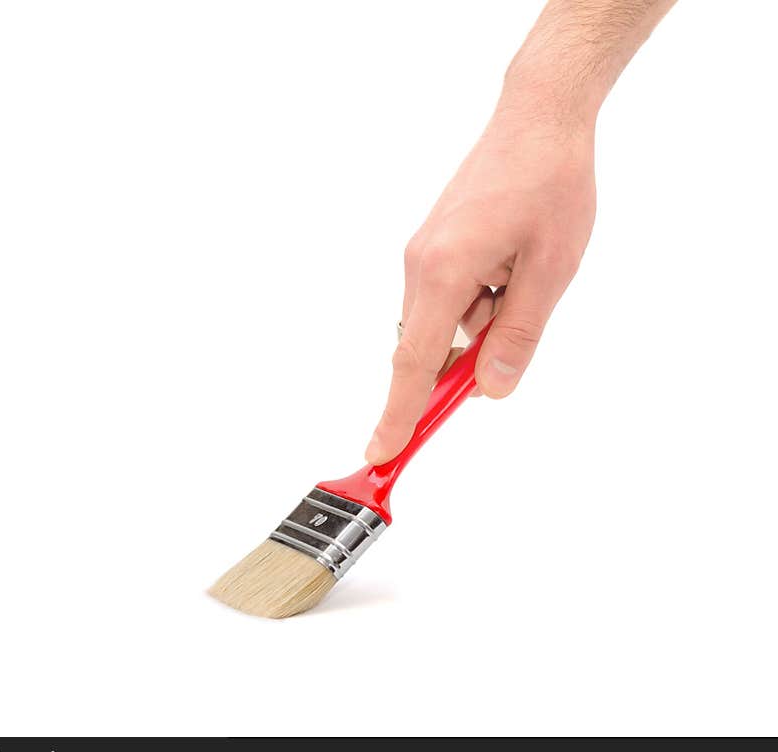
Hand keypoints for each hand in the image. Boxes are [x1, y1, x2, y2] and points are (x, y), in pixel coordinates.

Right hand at [365, 102, 596, 464]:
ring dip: (483, 324)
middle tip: (507, 344)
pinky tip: (513, 268)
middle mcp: (420, 267)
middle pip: (427, 348)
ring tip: (528, 275)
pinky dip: (479, 304)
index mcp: (443, 272)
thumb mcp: (549, 271)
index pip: (413, 363)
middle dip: (463, 365)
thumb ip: (517, 336)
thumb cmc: (548, 183)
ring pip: (445, 322)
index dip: (399, 414)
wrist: (538, 118)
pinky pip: (449, 298)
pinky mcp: (434, 248)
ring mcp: (423, 256)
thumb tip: (491, 389)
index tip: (382, 452)